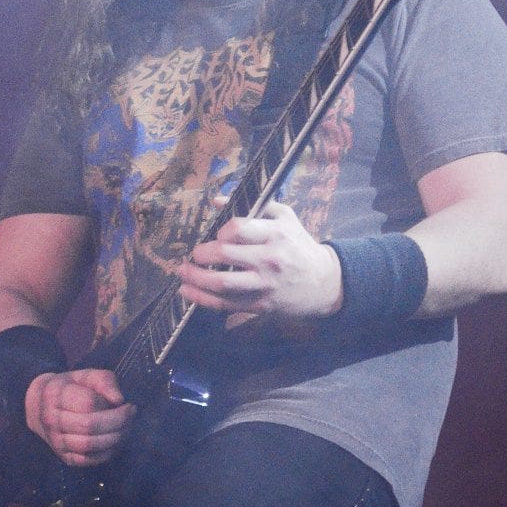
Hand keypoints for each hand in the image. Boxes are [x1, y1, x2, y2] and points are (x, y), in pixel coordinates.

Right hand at [24, 367, 135, 466]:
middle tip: (131, 414)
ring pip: (89, 444)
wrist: (42, 408)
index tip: (125, 402)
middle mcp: (50, 419)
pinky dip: (107, 452)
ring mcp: (56, 441)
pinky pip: (89, 460)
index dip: (110, 403)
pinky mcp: (65, 457)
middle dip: (118, 421)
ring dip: (115, 437)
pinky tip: (116, 440)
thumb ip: (105, 382)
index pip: (88, 403)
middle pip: (89, 425)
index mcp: (54, 395)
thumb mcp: (87, 376)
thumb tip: (119, 400)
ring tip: (126, 427)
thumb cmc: (71, 389)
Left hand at [178, 202, 343, 321]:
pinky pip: (225, 304)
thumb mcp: (285, 218)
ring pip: (221, 283)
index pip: (238, 228)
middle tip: (195, 254)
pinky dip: (201, 299)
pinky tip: (187, 291)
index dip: (221, 231)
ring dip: (195, 278)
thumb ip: (254, 206)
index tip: (217, 234)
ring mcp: (264, 285)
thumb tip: (216, 200)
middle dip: (201, 254)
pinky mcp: (260, 305)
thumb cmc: (299, 245)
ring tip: (182, 272)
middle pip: (224, 255)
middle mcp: (269, 260)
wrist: (323, 283)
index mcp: (275, 234)